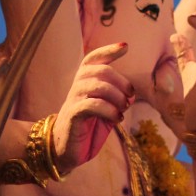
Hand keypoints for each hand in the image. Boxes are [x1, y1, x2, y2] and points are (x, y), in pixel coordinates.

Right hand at [52, 42, 134, 172]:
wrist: (65, 149)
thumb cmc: (87, 127)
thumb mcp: (105, 110)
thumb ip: (116, 99)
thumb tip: (131, 94)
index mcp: (84, 81)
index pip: (93, 59)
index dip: (109, 50)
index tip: (125, 46)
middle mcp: (77, 86)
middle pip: (101, 71)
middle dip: (122, 82)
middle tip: (130, 97)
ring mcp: (73, 100)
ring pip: (98, 86)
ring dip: (117, 97)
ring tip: (123, 110)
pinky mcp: (73, 115)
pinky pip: (93, 105)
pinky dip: (110, 110)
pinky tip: (117, 119)